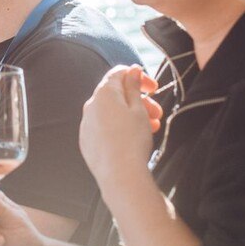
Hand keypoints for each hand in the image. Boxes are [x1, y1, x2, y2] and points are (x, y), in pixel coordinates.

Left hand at [80, 65, 162, 181]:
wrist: (120, 175)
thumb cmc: (132, 140)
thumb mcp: (139, 109)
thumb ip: (134, 87)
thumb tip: (131, 70)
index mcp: (103, 94)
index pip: (118, 73)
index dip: (138, 76)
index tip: (153, 88)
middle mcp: (90, 106)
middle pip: (117, 95)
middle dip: (139, 100)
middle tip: (158, 112)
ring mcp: (86, 125)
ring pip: (112, 112)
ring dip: (132, 115)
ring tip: (152, 128)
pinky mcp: (87, 142)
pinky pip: (104, 127)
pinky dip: (120, 127)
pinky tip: (135, 138)